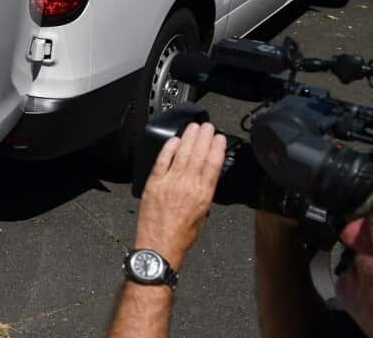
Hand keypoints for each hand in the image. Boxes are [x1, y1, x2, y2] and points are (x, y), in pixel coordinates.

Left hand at [133, 122, 226, 269]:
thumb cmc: (181, 236)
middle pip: (198, 155)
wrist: (159, 246)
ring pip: (181, 154)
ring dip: (188, 138)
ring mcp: (169, 182)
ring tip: (193, 127)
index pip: (212, 166)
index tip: (219, 138)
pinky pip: (162, 161)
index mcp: (203, 196)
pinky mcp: (153, 183)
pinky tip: (174, 140)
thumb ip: (203, 194)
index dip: (216, 149)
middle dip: (203, 138)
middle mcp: (187, 186)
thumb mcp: (202, 215)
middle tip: (207, 125)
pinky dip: (168, 149)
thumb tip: (203, 178)